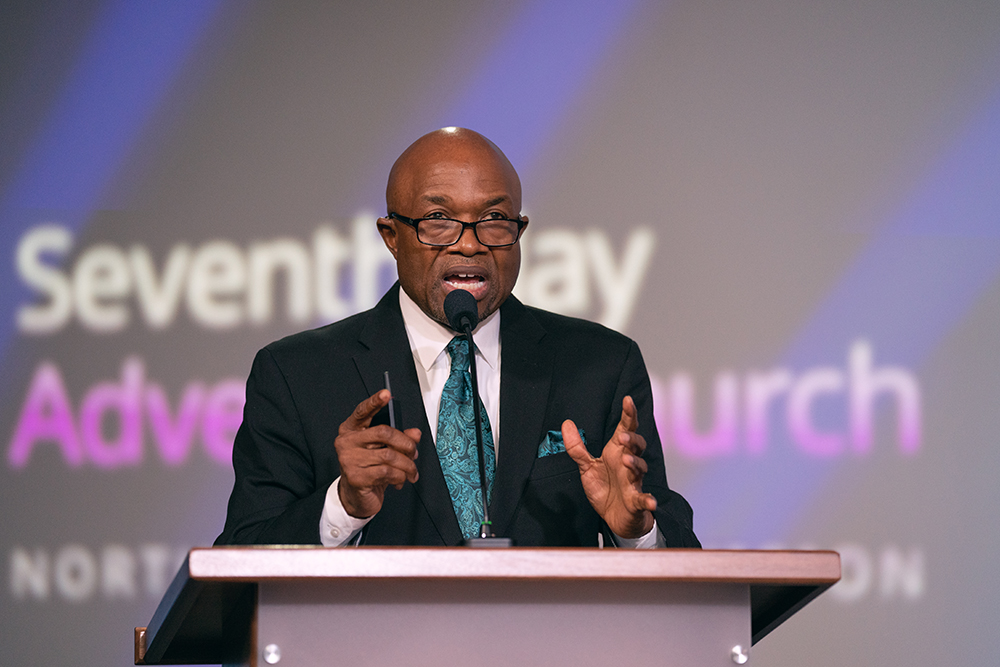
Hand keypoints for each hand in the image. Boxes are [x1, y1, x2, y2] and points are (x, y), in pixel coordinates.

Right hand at [335, 390, 420, 518]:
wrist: (356, 497)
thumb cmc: (368, 469)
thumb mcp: (383, 451)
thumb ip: (399, 439)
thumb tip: (415, 433)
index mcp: (351, 430)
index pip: (362, 412)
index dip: (374, 402)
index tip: (386, 394)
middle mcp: (347, 442)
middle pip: (384, 432)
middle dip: (405, 443)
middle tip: (413, 452)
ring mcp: (349, 460)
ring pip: (389, 455)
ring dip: (407, 465)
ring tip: (411, 471)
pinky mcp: (356, 477)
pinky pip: (387, 472)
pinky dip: (400, 476)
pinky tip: (399, 480)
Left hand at [562, 396, 655, 538]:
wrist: (615, 517)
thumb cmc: (605, 488)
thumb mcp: (587, 467)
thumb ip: (577, 447)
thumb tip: (566, 423)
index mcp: (617, 453)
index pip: (625, 430)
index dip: (628, 415)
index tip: (627, 400)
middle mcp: (628, 464)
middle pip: (637, 446)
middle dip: (632, 440)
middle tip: (622, 437)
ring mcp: (634, 482)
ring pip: (640, 469)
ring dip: (635, 464)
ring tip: (626, 460)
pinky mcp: (636, 501)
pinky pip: (643, 499)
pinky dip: (648, 500)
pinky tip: (650, 501)